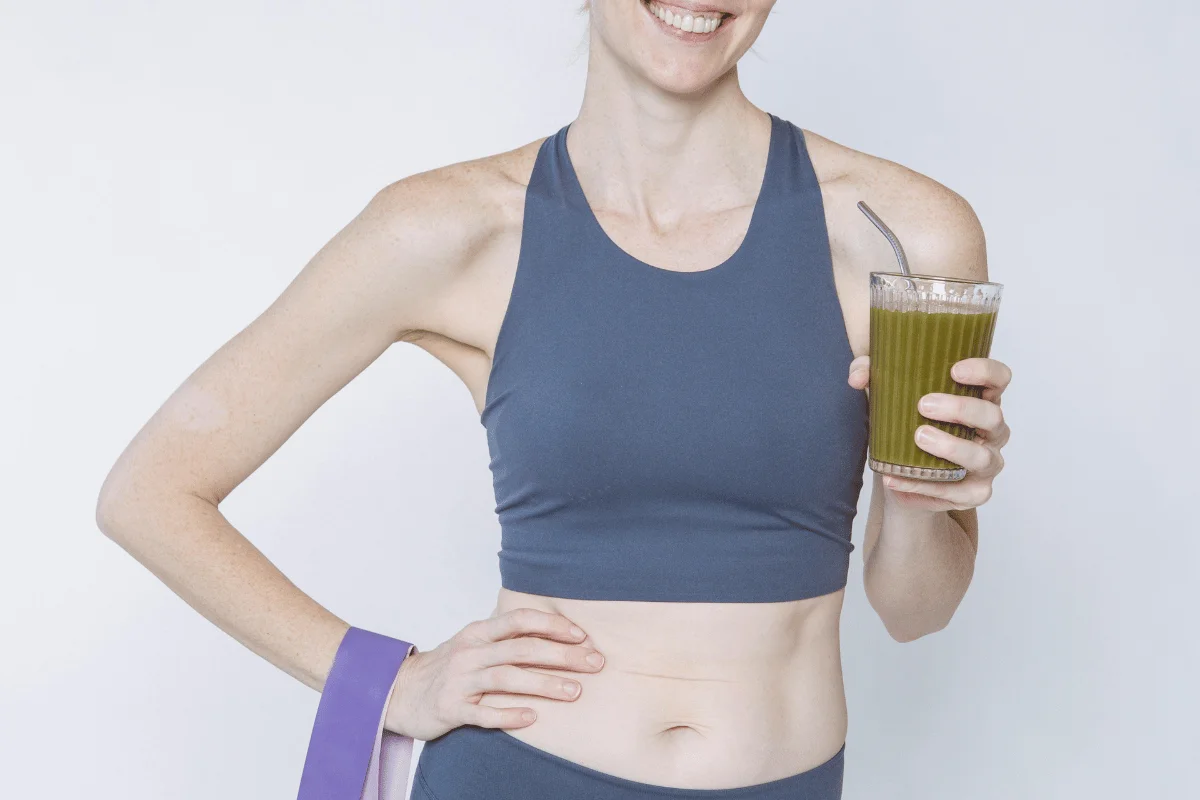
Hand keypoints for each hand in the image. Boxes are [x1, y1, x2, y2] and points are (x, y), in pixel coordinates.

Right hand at [382, 608, 604, 739]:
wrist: (400, 692)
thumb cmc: (449, 666)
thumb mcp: (474, 643)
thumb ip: (506, 636)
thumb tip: (554, 629)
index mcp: (478, 632)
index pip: (520, 620)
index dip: (553, 625)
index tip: (582, 636)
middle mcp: (470, 652)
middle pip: (522, 649)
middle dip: (562, 655)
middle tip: (594, 663)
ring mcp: (460, 680)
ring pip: (507, 678)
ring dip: (544, 684)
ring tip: (575, 691)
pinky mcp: (451, 708)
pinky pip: (484, 712)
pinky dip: (509, 714)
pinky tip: (533, 718)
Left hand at [848, 355, 1011, 512]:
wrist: (904, 472)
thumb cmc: (907, 423)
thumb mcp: (889, 395)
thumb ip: (871, 374)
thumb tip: (857, 377)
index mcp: (979, 400)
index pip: (999, 379)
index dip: (985, 371)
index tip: (954, 370)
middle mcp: (991, 431)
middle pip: (992, 417)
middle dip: (961, 409)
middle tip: (924, 405)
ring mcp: (988, 462)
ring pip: (983, 458)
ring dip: (951, 448)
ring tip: (919, 438)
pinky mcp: (976, 492)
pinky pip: (958, 493)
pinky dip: (925, 487)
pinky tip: (896, 479)